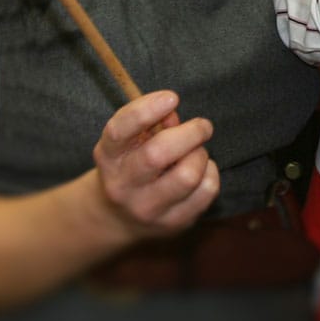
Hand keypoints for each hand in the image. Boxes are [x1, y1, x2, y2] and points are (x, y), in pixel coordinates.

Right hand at [91, 90, 218, 239]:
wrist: (118, 216)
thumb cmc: (131, 163)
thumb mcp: (130, 140)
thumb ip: (150, 121)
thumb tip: (173, 114)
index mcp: (108, 157)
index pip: (119, 131)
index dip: (146, 110)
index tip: (172, 97)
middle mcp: (122, 185)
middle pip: (158, 154)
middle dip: (190, 133)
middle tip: (203, 126)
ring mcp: (147, 208)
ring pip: (187, 176)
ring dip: (200, 155)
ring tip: (196, 153)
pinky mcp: (172, 223)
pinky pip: (206, 192)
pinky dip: (210, 174)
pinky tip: (201, 171)